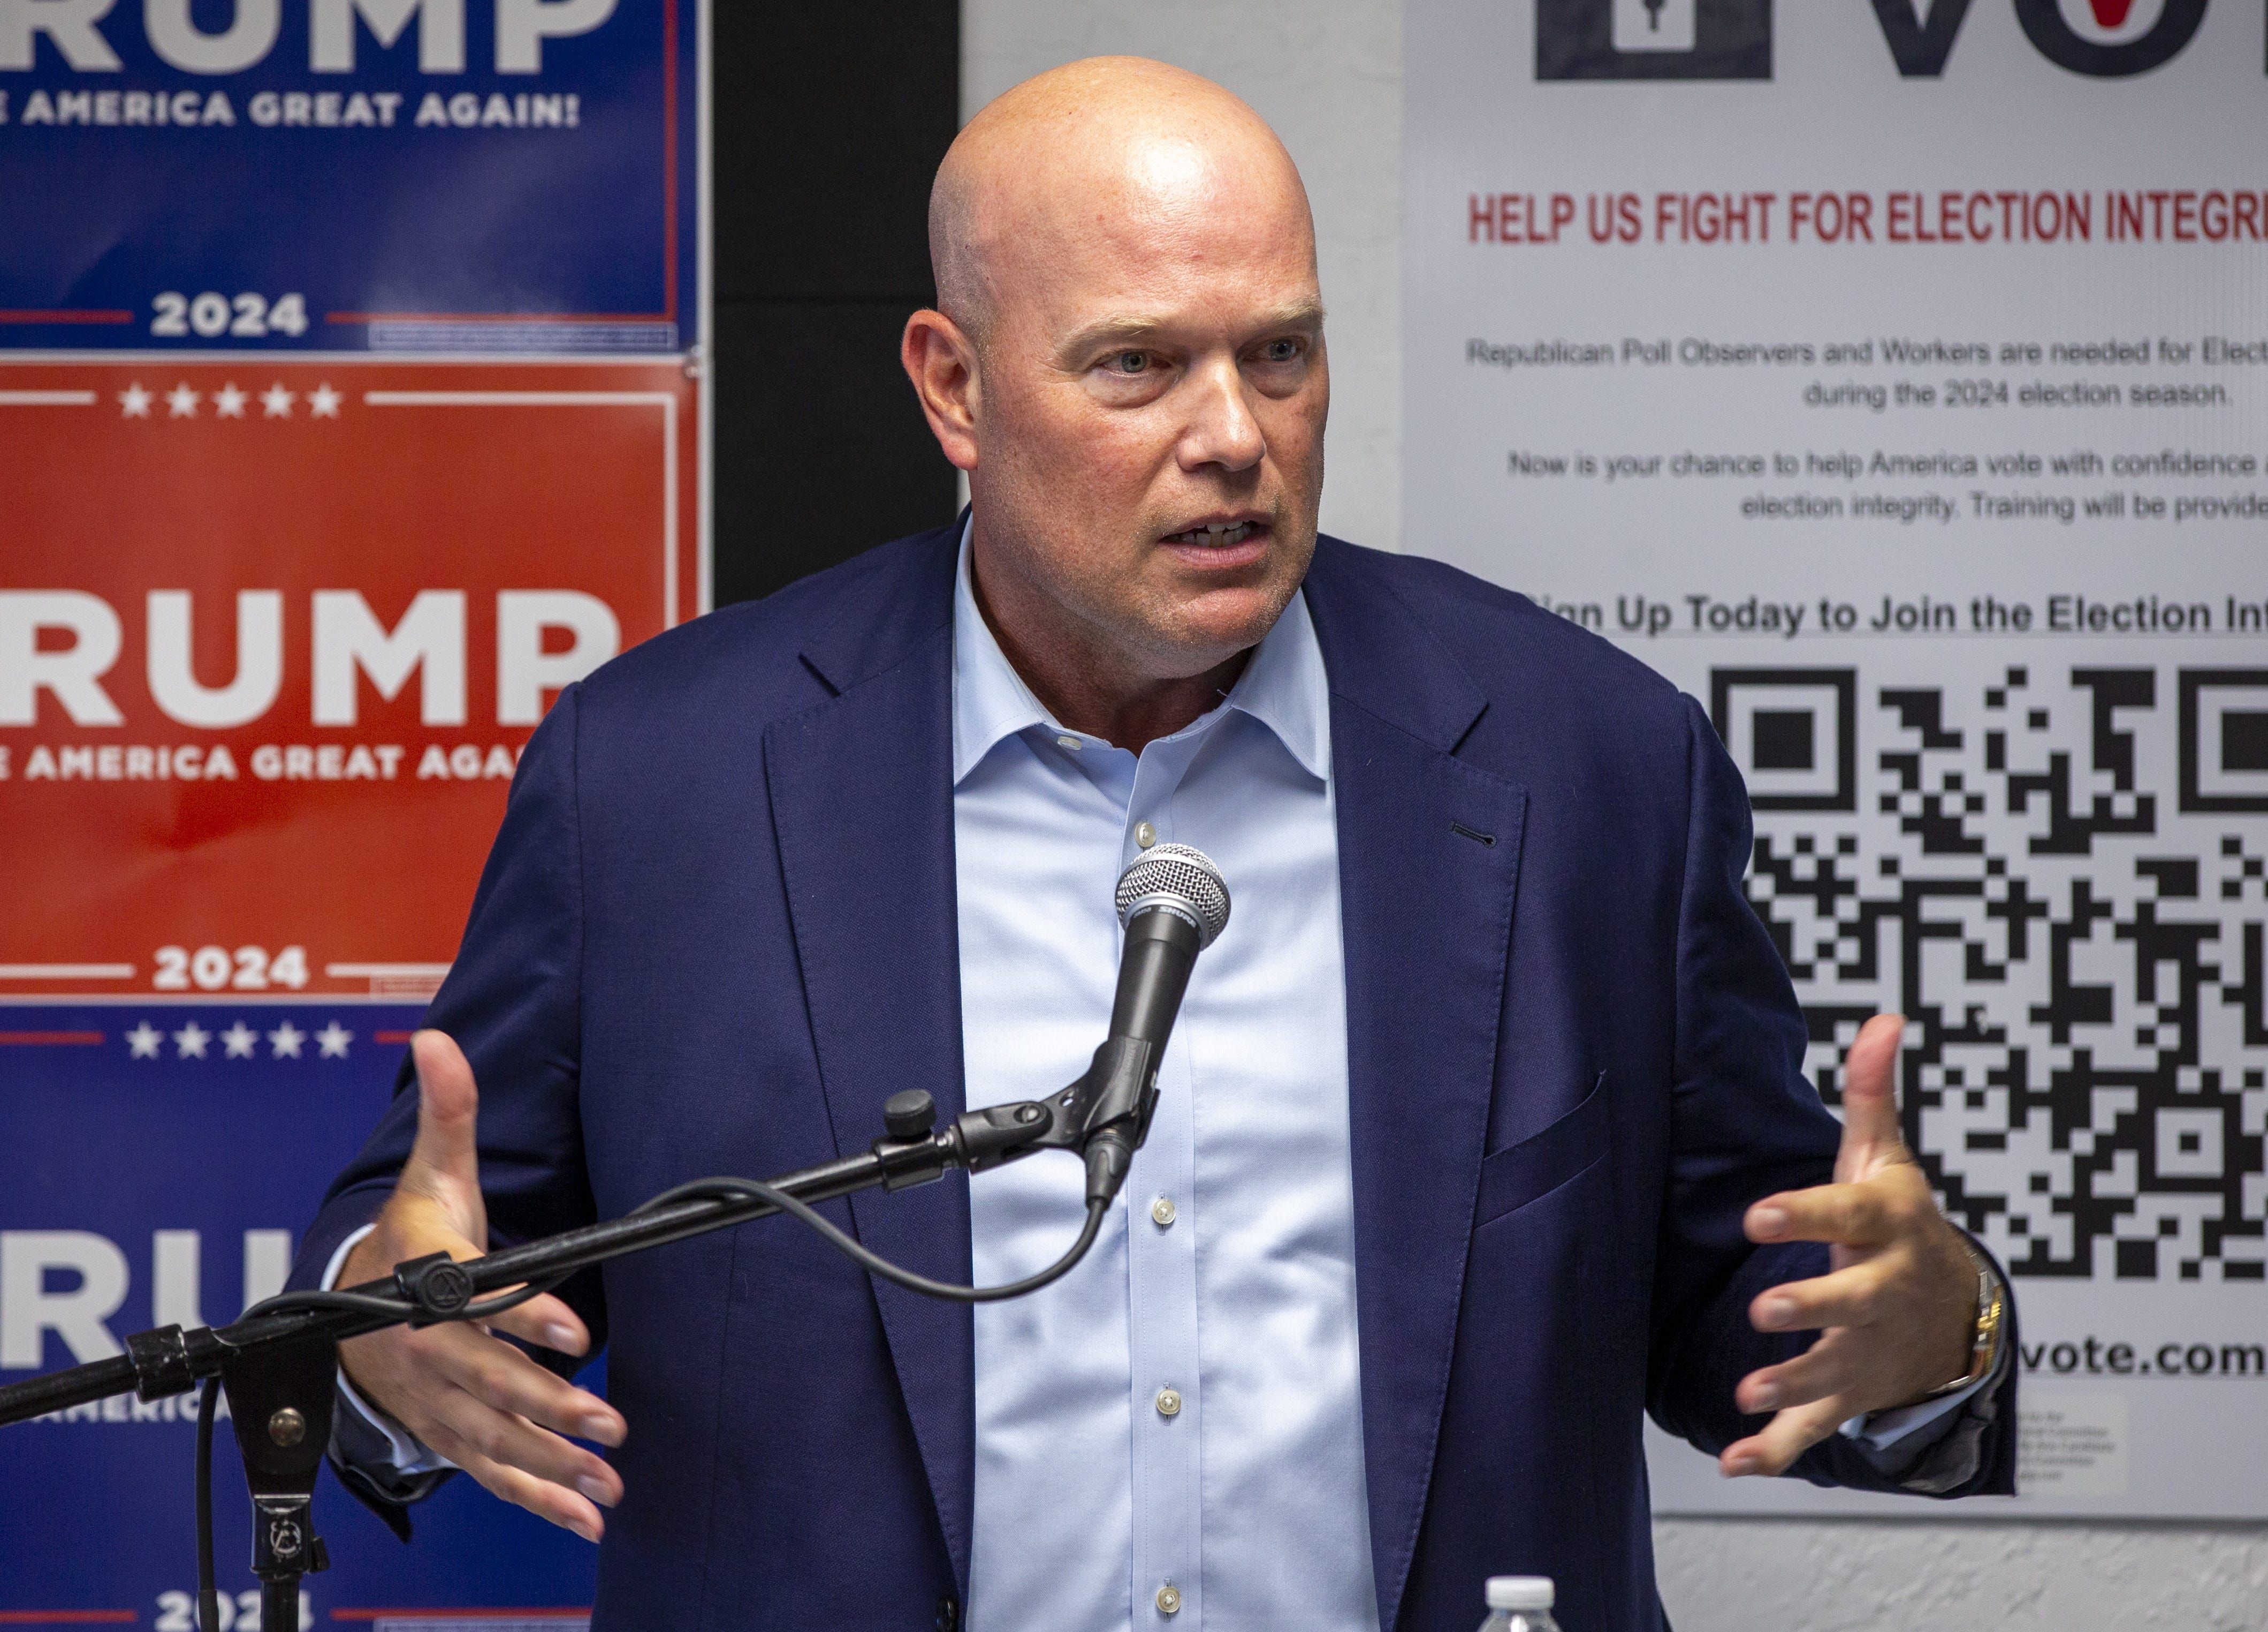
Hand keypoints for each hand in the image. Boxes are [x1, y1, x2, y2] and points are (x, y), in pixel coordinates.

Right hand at [337, 1030, 625, 1539]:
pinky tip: (583, 1513)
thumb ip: (448, 1111)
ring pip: (492, 1438)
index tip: (576, 1330)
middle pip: (489, 1382)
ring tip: (606, 1480)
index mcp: (427, 1283)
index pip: (477, 1301)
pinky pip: (489, 1471)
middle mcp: (427, 1350)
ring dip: (550, 1463)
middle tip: (608, 1420)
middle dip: (549, 1406)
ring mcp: (435, 1399)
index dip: (526, 1316)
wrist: (344, 1306)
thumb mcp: (430, 1172)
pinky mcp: (446, 1431)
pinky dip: (534, 1496)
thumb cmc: (409, 1233)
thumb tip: (439, 1041)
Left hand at [1721, 1013, 1978, 1476]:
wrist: (1952, 1313)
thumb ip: (1871, 1092)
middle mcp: (1879, 1293)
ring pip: (1830, 1374)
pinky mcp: (1848, 1393)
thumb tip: (1884, 1017)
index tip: (1756, 1210)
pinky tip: (1735, 1461)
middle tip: (1763, 1309)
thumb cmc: (1898, 1222)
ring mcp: (1865, 1349)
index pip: (1845, 1215)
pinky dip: (1776, 1451)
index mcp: (1884, 1230)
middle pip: (1847, 1303)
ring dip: (1790, 1386)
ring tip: (1747, 1391)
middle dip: (1810, 1309)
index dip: (1804, 1212)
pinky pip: (1813, 1429)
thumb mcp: (1887, 1158)